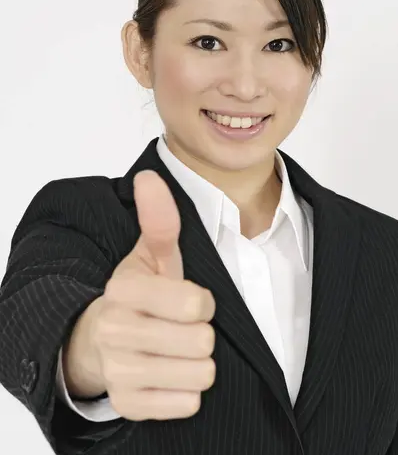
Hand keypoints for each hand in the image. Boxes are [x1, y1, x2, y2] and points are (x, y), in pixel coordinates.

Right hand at [92, 170, 215, 420]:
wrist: (103, 341)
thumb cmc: (142, 295)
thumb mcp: (153, 256)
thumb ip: (159, 220)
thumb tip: (148, 177)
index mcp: (124, 289)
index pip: (195, 304)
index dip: (202, 302)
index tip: (188, 300)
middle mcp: (114, 330)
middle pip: (202, 342)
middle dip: (202, 334)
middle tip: (182, 327)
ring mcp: (118, 371)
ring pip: (200, 375)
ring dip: (197, 363)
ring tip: (176, 350)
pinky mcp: (127, 404)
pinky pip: (187, 404)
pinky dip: (187, 391)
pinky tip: (169, 374)